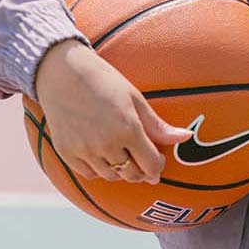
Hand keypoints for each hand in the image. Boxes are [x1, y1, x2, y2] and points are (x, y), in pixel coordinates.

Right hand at [35, 39, 193, 183]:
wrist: (63, 72)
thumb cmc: (104, 80)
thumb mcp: (135, 99)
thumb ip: (158, 125)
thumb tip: (185, 137)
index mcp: (128, 129)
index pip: (151, 165)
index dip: (158, 166)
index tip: (158, 159)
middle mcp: (106, 144)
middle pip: (132, 175)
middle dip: (141, 170)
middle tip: (141, 158)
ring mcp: (85, 151)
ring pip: (111, 176)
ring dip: (120, 170)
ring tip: (121, 152)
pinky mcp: (67, 153)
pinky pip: (89, 174)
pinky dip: (98, 168)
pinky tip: (101, 153)